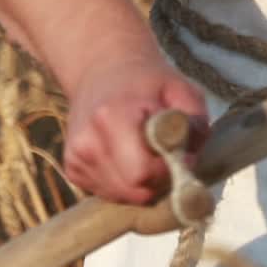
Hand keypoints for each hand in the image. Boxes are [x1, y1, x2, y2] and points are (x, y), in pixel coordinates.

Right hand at [64, 55, 208, 203]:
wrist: (101, 70)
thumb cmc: (148, 82)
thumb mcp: (182, 90)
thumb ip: (194, 123)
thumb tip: (188, 163)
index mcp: (112, 117)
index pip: (142, 172)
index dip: (168, 169)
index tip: (178, 152)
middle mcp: (87, 141)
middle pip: (134, 191)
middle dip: (159, 181)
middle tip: (166, 154)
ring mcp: (76, 158)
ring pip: (123, 196)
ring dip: (143, 184)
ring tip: (146, 152)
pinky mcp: (72, 169)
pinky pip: (110, 193)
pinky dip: (125, 183)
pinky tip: (127, 156)